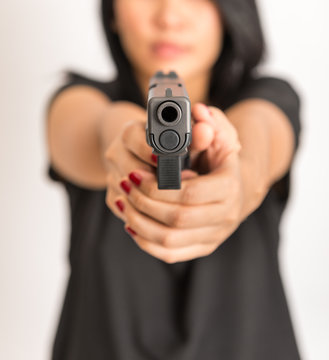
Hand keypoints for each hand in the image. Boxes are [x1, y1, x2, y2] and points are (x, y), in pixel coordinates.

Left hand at [109, 104, 247, 262]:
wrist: (235, 190)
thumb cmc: (221, 161)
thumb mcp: (220, 137)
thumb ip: (211, 124)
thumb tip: (198, 113)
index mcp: (229, 188)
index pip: (190, 193)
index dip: (158, 186)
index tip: (135, 175)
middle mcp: (225, 217)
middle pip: (177, 218)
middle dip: (144, 202)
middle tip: (124, 185)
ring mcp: (214, 236)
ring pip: (170, 240)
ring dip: (140, 222)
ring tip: (123, 202)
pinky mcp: (202, 247)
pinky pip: (170, 254)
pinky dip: (146, 242)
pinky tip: (131, 225)